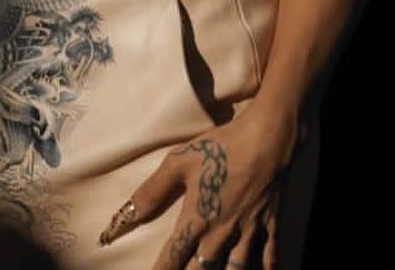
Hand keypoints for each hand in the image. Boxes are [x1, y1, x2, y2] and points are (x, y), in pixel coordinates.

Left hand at [98, 105, 303, 268]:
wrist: (268, 138)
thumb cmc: (221, 147)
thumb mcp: (179, 162)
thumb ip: (152, 191)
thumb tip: (124, 216)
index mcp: (197, 220)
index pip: (173, 257)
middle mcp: (221, 232)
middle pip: (203, 269)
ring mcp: (248, 229)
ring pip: (236, 268)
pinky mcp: (269, 220)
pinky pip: (268, 252)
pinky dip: (266, 264)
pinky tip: (265, 269)